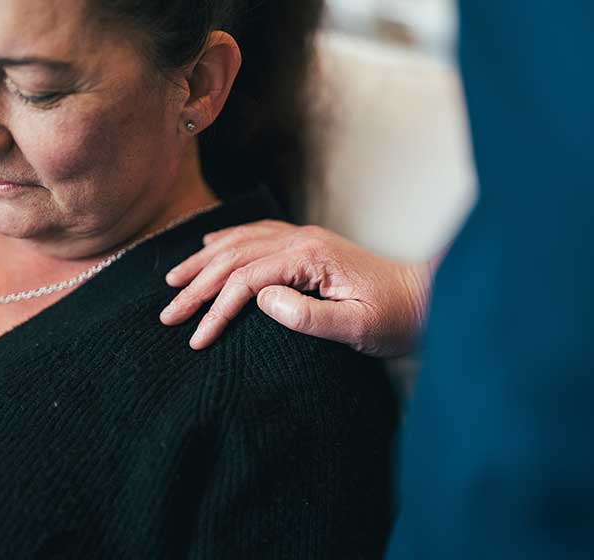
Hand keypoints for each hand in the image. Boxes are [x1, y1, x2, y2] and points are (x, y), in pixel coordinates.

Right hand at [159, 220, 436, 356]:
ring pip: (240, 242)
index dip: (217, 309)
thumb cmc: (395, 317)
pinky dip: (228, 241)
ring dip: (204, 262)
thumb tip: (261, 301)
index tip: (196, 338)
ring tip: (172, 280)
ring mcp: (303, 238)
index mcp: (310, 257)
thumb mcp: (358, 327)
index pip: (247, 280)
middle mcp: (301, 239)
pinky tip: (210, 246)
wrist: (426, 298)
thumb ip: (310, 317)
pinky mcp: (307, 245)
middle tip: (168, 313)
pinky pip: (257, 235)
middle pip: (235, 258)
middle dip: (197, 286)